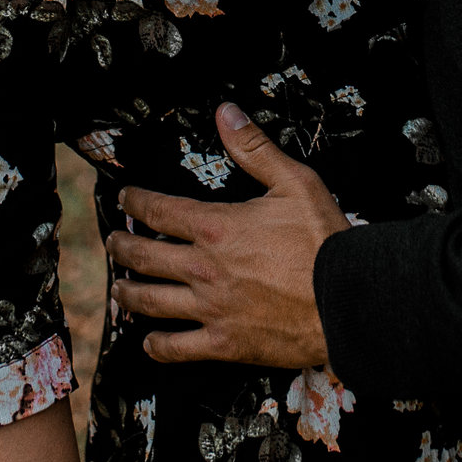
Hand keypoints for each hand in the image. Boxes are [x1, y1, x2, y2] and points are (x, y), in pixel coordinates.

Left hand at [106, 102, 347, 368]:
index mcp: (216, 228)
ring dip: (129, 293)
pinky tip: (149, 342)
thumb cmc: (324, 242)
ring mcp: (210, 309)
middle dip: (122, 246)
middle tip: (113, 242)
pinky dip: (158, 345)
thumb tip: (226, 114)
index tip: (126, 198)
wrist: (347, 301)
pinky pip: (178, 348)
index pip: (160, 210)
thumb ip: (255, 149)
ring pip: (152, 301)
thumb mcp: (295, 182)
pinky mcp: (224, 343)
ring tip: (119, 288)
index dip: (137, 201)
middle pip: (145, 257)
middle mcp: (204, 269)